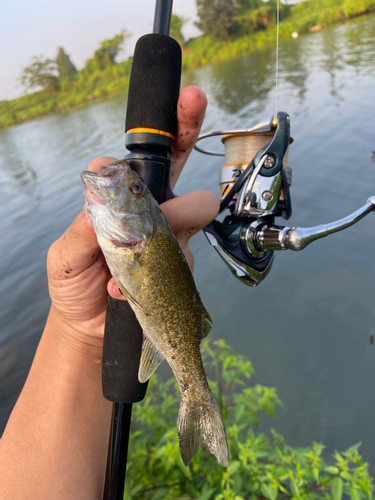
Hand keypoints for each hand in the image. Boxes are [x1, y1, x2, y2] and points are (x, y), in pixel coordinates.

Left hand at [46, 86, 218, 352]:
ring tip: (127, 259)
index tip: (190, 100)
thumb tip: (99, 200)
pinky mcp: (180, 263)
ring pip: (194, 210)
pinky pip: (184, 257)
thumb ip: (81, 230)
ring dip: (168, 227)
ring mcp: (170, 234)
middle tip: (171, 150)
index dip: (170, 125)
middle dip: (190, 137)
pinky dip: (153, 273)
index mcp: (120, 195)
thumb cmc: (75, 282)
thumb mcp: (65, 255)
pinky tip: (123, 288)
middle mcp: (150, 207)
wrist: (90, 324)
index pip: (145, 153)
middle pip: (181, 163)